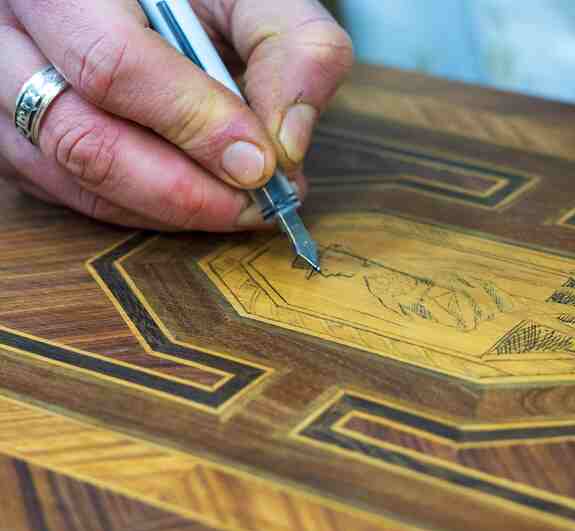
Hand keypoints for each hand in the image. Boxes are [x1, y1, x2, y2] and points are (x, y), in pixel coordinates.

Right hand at [0, 0, 352, 229]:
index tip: (261, 164)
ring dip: (168, 210)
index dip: (194, 126)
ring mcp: (5, 96)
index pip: (114, 66)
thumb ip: (291, 52)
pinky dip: (143, 210)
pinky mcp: (17, 140)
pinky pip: (72, 196)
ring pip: (73, 179)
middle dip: (184, 191)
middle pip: (82, 139)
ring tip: (239, 204)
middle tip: (257, 205)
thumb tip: (286, 147)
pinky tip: (195, 196)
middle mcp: (15, 40)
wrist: (150, 0)